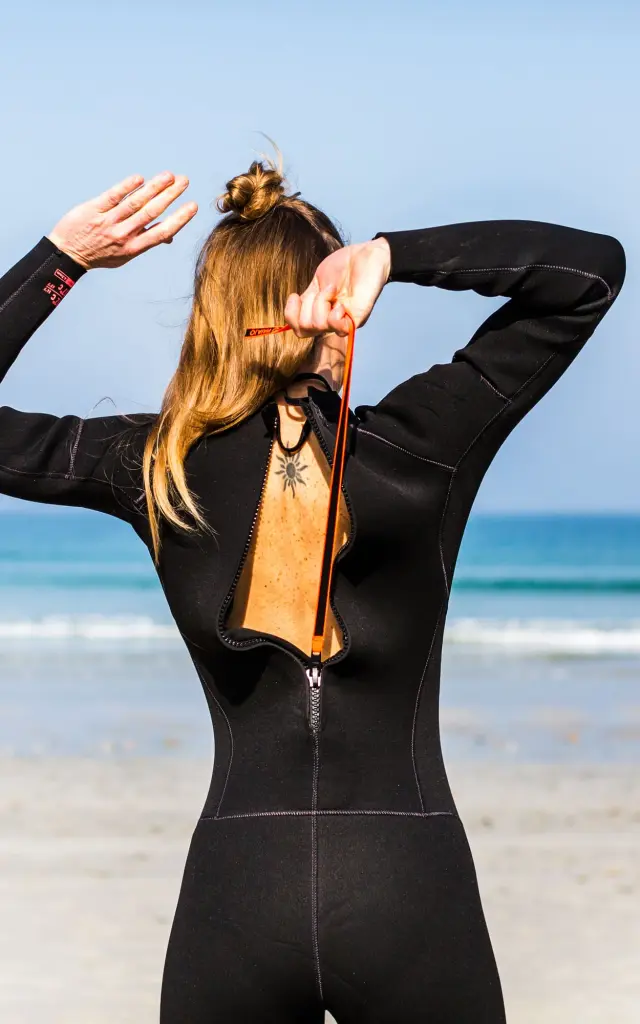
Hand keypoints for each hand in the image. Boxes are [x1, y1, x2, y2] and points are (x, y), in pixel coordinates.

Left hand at [48, 172, 197, 269]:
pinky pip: (112, 197)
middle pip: (151, 212)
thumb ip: (146, 242)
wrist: (67, 253)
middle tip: (184, 181)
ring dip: (154, 187)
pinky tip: (140, 178)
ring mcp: (108, 222)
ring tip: (168, 175)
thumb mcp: (125, 255)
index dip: (179, 219)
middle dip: (170, 195)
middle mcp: (123, 235)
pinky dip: (127, 187)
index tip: (193, 206)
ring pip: (135, 203)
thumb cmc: (100, 253)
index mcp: (134, 247)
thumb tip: (170, 236)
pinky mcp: (93, 210)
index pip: (162, 232)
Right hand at [284, 237, 390, 336]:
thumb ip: (307, 299)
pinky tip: (340, 302)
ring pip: (318, 327)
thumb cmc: (343, 265)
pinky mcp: (357, 319)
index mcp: (319, 311)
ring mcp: (343, 321)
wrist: (366, 254)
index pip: (298, 329)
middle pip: (304, 329)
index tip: (295, 296)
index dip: (290, 315)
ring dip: (321, 303)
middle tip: (324, 289)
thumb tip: (295, 315)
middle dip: (307, 306)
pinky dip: (334, 315)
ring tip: (333, 289)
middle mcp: (330, 320)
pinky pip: (339, 329)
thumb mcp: (317, 282)